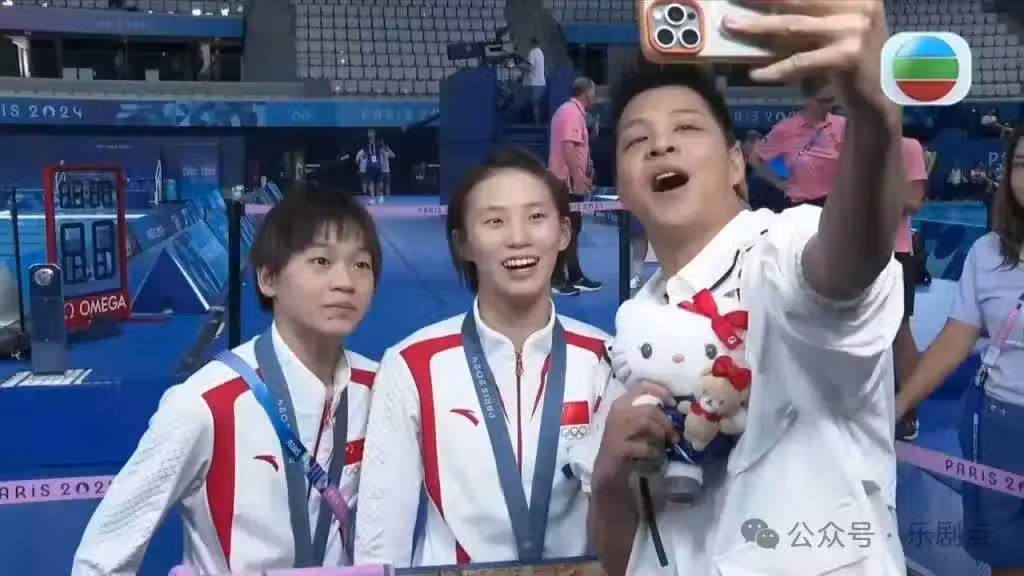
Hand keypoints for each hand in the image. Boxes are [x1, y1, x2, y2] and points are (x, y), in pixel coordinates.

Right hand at [593, 381, 679, 487]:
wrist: (607, 469)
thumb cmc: (625, 444)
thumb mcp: (634, 423)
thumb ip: (647, 413)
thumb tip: (674, 408)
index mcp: (621, 402)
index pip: (641, 386)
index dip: (660, 391)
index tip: (673, 403)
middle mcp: (617, 412)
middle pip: (649, 409)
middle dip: (666, 422)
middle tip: (674, 436)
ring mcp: (616, 429)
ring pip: (646, 423)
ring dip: (661, 435)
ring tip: (666, 444)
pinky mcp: (618, 448)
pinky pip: (643, 446)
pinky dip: (652, 451)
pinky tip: (654, 455)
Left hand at [724, 0, 888, 110]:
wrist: (878, 94)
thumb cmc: (850, 57)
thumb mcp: (837, 26)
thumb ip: (811, 13)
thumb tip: (766, 8)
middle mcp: (859, 5)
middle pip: (798, 0)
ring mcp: (854, 30)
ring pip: (794, 27)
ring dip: (758, 27)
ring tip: (732, 26)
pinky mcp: (847, 57)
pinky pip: (800, 61)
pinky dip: (776, 69)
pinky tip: (755, 74)